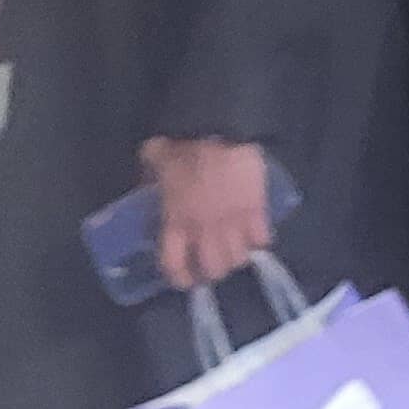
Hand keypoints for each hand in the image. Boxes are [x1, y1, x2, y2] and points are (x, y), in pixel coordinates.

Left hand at [138, 136, 275, 293]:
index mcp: (175, 220)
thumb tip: (145, 185)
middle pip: (213, 269)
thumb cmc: (184, 143)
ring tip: (235, 252)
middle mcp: (204, 230)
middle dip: (212, 271)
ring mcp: (234, 223)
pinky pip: (262, 239)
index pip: (174, 265)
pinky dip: (259, 241)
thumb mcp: (154, 158)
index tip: (183, 279)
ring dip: (236, 258)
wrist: (223, 129)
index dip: (179, 278)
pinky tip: (257, 236)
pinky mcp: (257, 211)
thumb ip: (148, 177)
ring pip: (238, 259)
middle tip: (212, 265)